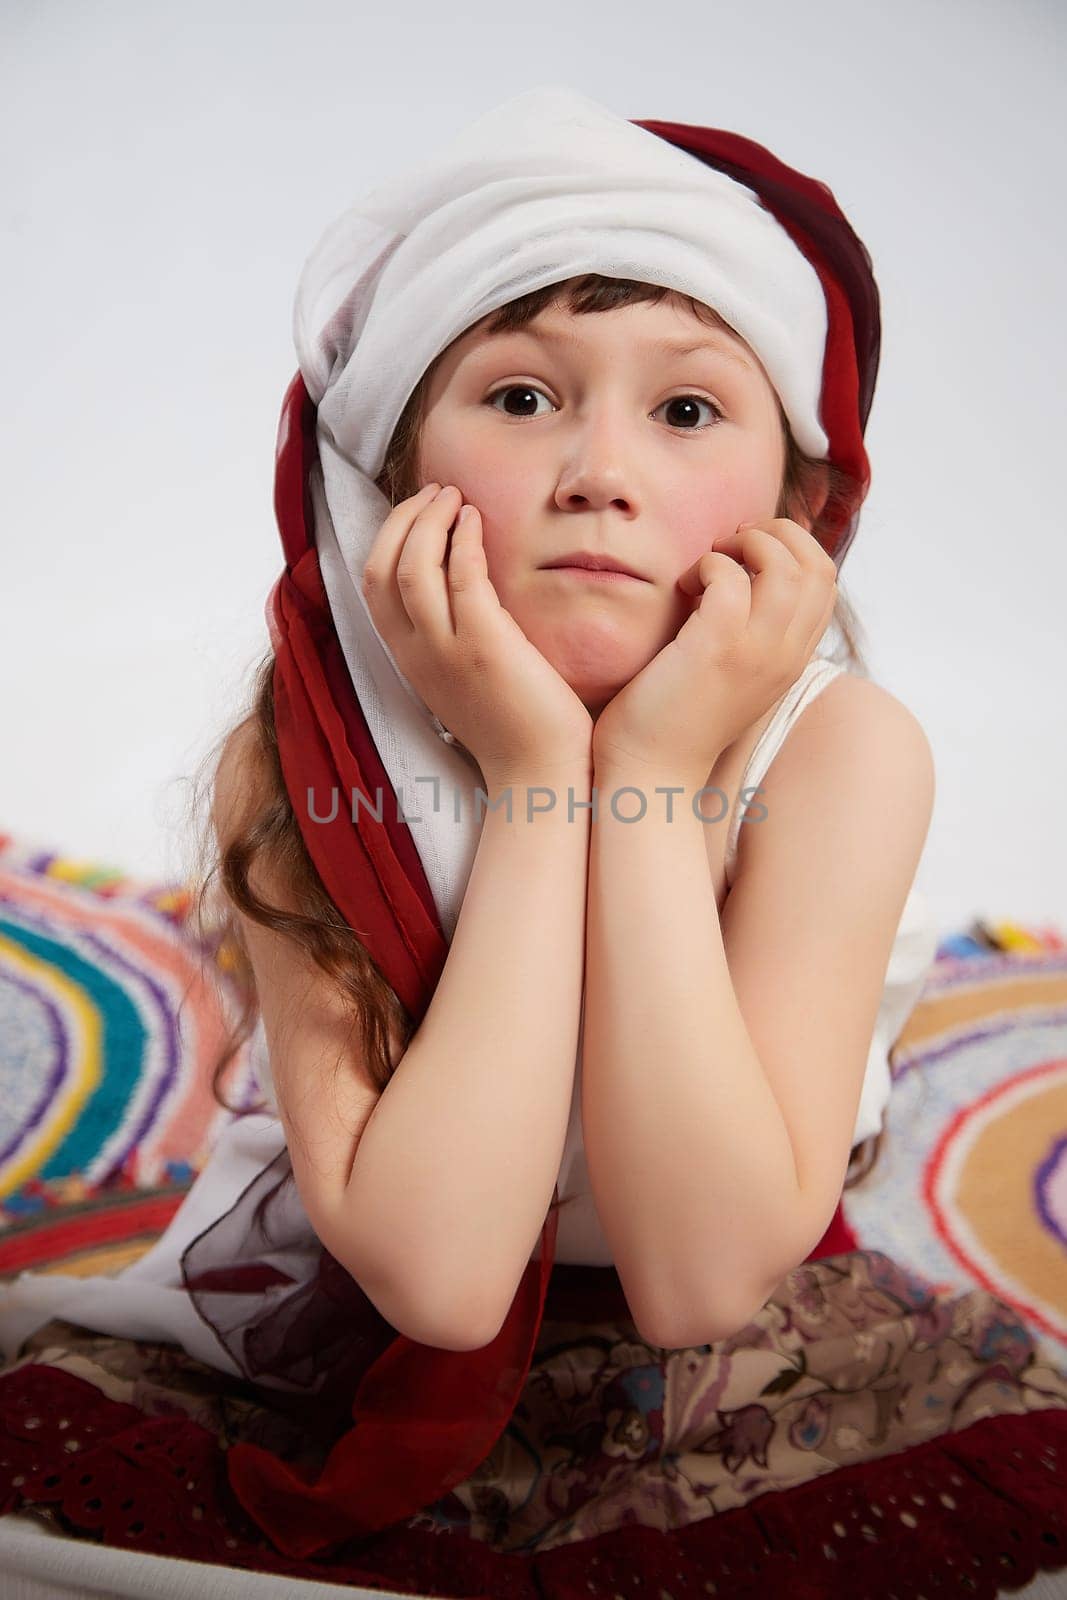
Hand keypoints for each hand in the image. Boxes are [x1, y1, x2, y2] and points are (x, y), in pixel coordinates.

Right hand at [361, 484, 593, 783]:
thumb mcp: (462, 676)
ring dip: (431, 519)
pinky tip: (479, 521)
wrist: (537, 772)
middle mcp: (416, 653)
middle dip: (405, 518)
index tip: (419, 510)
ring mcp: (446, 650)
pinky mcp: (485, 646)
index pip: (372, 583)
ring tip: (457, 497)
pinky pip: (462, 575)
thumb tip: (457, 585)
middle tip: (439, 491)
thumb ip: (449, 636)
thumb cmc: (512, 723)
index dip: (390, 536)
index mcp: (407, 659)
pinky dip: (464, 538)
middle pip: (383, 566)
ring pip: (414, 565)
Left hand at [591, 517, 837, 783]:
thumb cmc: (675, 719)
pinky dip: (708, 566)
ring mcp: (756, 653)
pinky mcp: (717, 650)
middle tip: (727, 549)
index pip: (825, 580)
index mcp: (793, 659)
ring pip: (785, 564)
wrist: (650, 774)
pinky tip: (682, 588)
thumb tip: (734, 577)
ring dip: (743, 545)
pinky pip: (730, 577)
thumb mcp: (730, 672)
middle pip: (817, 564)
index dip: (790, 548)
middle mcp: (786, 655)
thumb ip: (747, 631)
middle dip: (774, 535)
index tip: (744, 554)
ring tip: (707, 566)